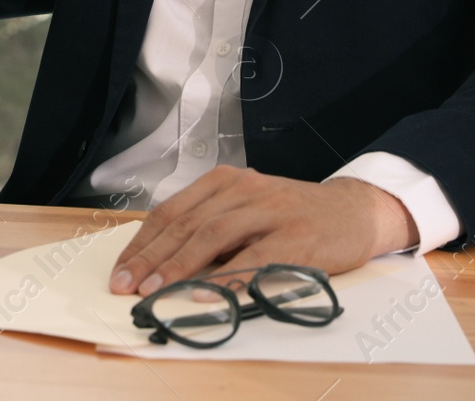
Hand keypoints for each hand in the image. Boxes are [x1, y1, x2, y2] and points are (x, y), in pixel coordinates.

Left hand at [107, 167, 418, 295]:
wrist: (353, 212)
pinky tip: (207, 293)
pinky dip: (228, 277)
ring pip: (213, 235)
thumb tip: (162, 263)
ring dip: (180, 266)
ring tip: (156, 289)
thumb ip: (211, 227)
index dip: (142, 243)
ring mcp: (270, 210)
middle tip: (127, 285)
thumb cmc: (293, 216)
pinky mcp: (295, 236)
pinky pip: (255, 258)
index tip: (121, 271)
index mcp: (224, 181)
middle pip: (185, 223)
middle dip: (151, 257)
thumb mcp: (246, 209)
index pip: (171, 211)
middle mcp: (243, 189)